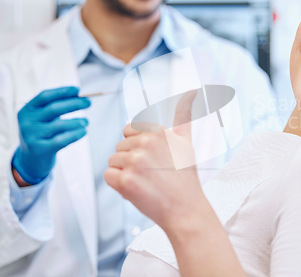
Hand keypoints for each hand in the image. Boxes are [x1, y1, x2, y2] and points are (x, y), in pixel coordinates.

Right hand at [12, 86, 90, 184]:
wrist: (31, 161)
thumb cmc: (43, 134)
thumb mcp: (45, 119)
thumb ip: (57, 107)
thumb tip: (79, 95)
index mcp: (27, 110)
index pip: (45, 96)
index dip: (62, 91)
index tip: (78, 89)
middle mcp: (27, 122)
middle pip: (53, 109)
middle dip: (74, 103)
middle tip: (89, 102)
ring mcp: (32, 136)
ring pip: (59, 125)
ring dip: (77, 121)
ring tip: (86, 122)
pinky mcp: (40, 150)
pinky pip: (62, 140)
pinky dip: (76, 134)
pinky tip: (84, 131)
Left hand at [105, 91, 202, 230]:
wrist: (186, 209)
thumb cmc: (185, 178)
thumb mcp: (186, 141)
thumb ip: (184, 114)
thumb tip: (191, 91)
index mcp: (157, 131)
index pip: (129, 130)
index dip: (137, 146)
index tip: (152, 159)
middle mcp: (145, 143)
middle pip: (120, 147)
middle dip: (131, 161)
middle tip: (152, 174)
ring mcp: (134, 162)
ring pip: (113, 161)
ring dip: (125, 173)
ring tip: (146, 182)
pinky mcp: (125, 181)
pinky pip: (108, 176)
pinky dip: (118, 185)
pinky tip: (137, 189)